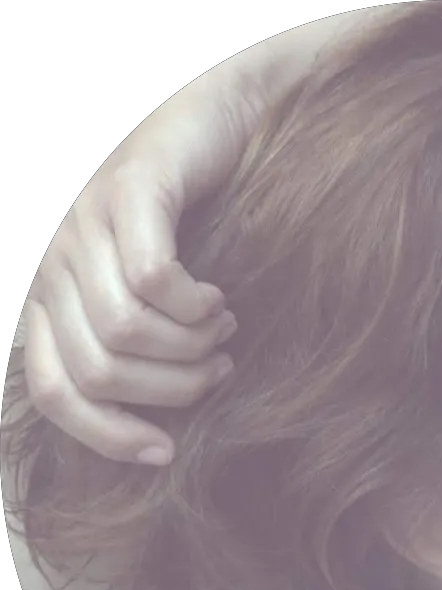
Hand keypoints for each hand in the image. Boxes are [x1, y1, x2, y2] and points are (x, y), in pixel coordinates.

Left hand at [19, 64, 266, 464]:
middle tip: (217, 368)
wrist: (219, 119)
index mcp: (51, 297)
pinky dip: (195, 306)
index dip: (106, 436)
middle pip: (98, 372)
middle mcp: (54, 263)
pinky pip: (153, 280)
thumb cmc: (196, 223)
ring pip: (126, 333)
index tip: (167, 452)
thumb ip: (138, 349)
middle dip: (172, 389)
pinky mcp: (129, 193)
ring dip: (192, 347)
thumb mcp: (153, 297)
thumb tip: (160, 432)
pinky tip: (219, 296)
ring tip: (224, 329)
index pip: (52, 391)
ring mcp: (85, 225)